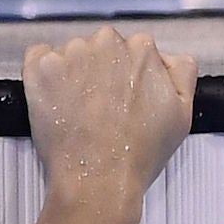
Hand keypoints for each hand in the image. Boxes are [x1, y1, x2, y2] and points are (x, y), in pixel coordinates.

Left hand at [23, 27, 194, 214]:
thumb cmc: (138, 153)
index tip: (132, 96)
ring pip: (74, 54)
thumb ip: (182, 75)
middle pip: (105, 48)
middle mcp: (105, 44)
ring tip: (85, 111)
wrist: (99, 179)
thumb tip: (172, 59)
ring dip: (77, 75)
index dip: (136, 75)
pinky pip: (41, 58)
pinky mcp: (41, 66)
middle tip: (109, 108)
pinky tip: (62, 102)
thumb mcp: (182, 115)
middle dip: (106, 71)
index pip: (138, 49)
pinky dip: (49, 75)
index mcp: (142, 51)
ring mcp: (70, 53)